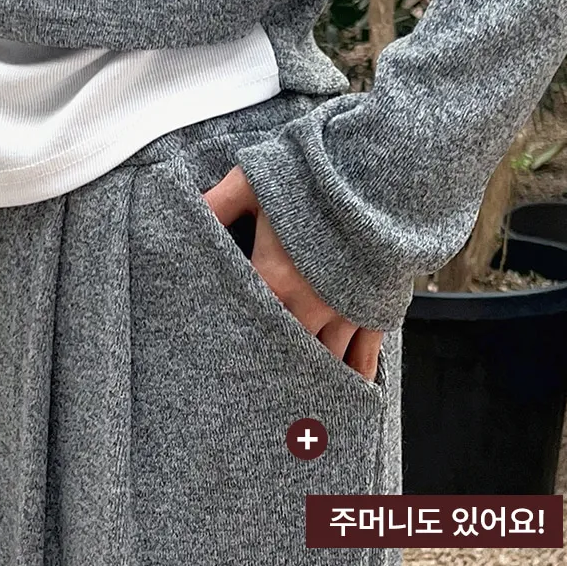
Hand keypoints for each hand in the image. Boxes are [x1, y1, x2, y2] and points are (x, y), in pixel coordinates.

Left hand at [204, 167, 381, 379]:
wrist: (379, 175)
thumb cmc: (317, 175)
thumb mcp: (256, 179)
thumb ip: (219, 202)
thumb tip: (187, 208)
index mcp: (274, 279)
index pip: (245, 322)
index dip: (235, 338)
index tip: (224, 353)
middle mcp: (308, 305)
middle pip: (283, 349)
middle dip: (272, 363)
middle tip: (259, 384)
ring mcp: (344, 311)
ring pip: (324, 359)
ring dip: (312, 372)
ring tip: (299, 390)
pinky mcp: (374, 309)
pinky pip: (365, 356)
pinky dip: (356, 375)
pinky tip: (349, 388)